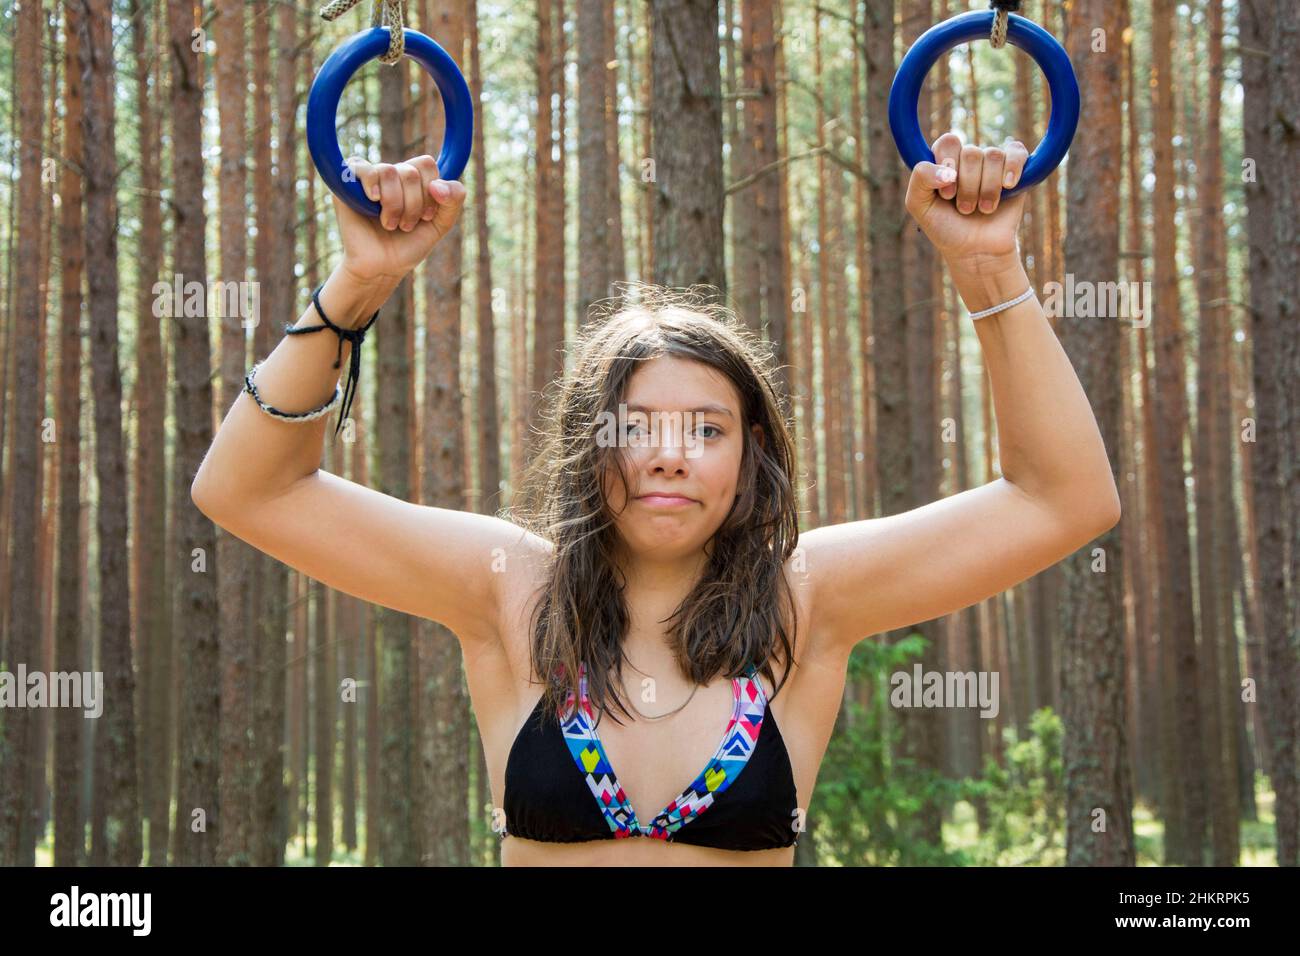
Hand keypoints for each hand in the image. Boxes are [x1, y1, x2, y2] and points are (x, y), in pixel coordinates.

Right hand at [332, 154, 467, 282]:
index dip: (430, 192)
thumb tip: (437, 184)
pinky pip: (362, 168)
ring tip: (390, 224)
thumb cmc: (408, 246)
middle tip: (406, 226)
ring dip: (394, 205)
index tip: (426, 217)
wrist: (381, 268)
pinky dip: (372, 185)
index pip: (426, 164)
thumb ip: (454, 200)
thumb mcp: (440, 224)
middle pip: (410, 172)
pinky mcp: (346, 183)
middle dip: (413, 205)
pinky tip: (373, 201)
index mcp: (413, 179)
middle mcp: (392, 174)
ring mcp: (370, 177)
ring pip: (388, 172)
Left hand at [904, 131, 1028, 267]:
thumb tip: (948, 170)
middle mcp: (968, 158)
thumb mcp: (919, 206)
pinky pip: (1017, 152)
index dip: (947, 166)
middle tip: (964, 209)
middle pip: (971, 153)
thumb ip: (920, 178)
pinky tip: (1008, 186)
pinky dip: (1013, 168)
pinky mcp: (1015, 170)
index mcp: (944, 161)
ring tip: (982, 209)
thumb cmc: (946, 228)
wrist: (976, 251)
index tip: (946, 195)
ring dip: (987, 189)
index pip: (947, 142)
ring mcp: (992, 163)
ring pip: (993, 156)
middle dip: (967, 186)